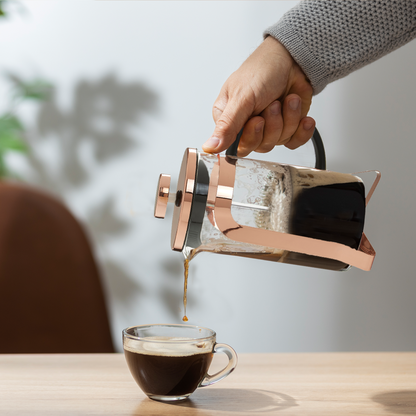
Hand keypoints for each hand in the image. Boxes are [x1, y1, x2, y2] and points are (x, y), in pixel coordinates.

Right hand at [202, 36, 314, 155]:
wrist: (293, 59)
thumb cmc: (263, 70)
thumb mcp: (241, 97)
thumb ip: (226, 126)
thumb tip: (209, 147)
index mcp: (230, 120)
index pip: (238, 146)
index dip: (251, 136)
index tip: (257, 119)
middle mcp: (248, 126)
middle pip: (260, 146)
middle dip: (272, 125)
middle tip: (273, 104)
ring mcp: (269, 128)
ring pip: (279, 141)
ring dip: (288, 119)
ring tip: (288, 99)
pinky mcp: (288, 127)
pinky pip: (294, 141)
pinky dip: (301, 130)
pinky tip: (303, 118)